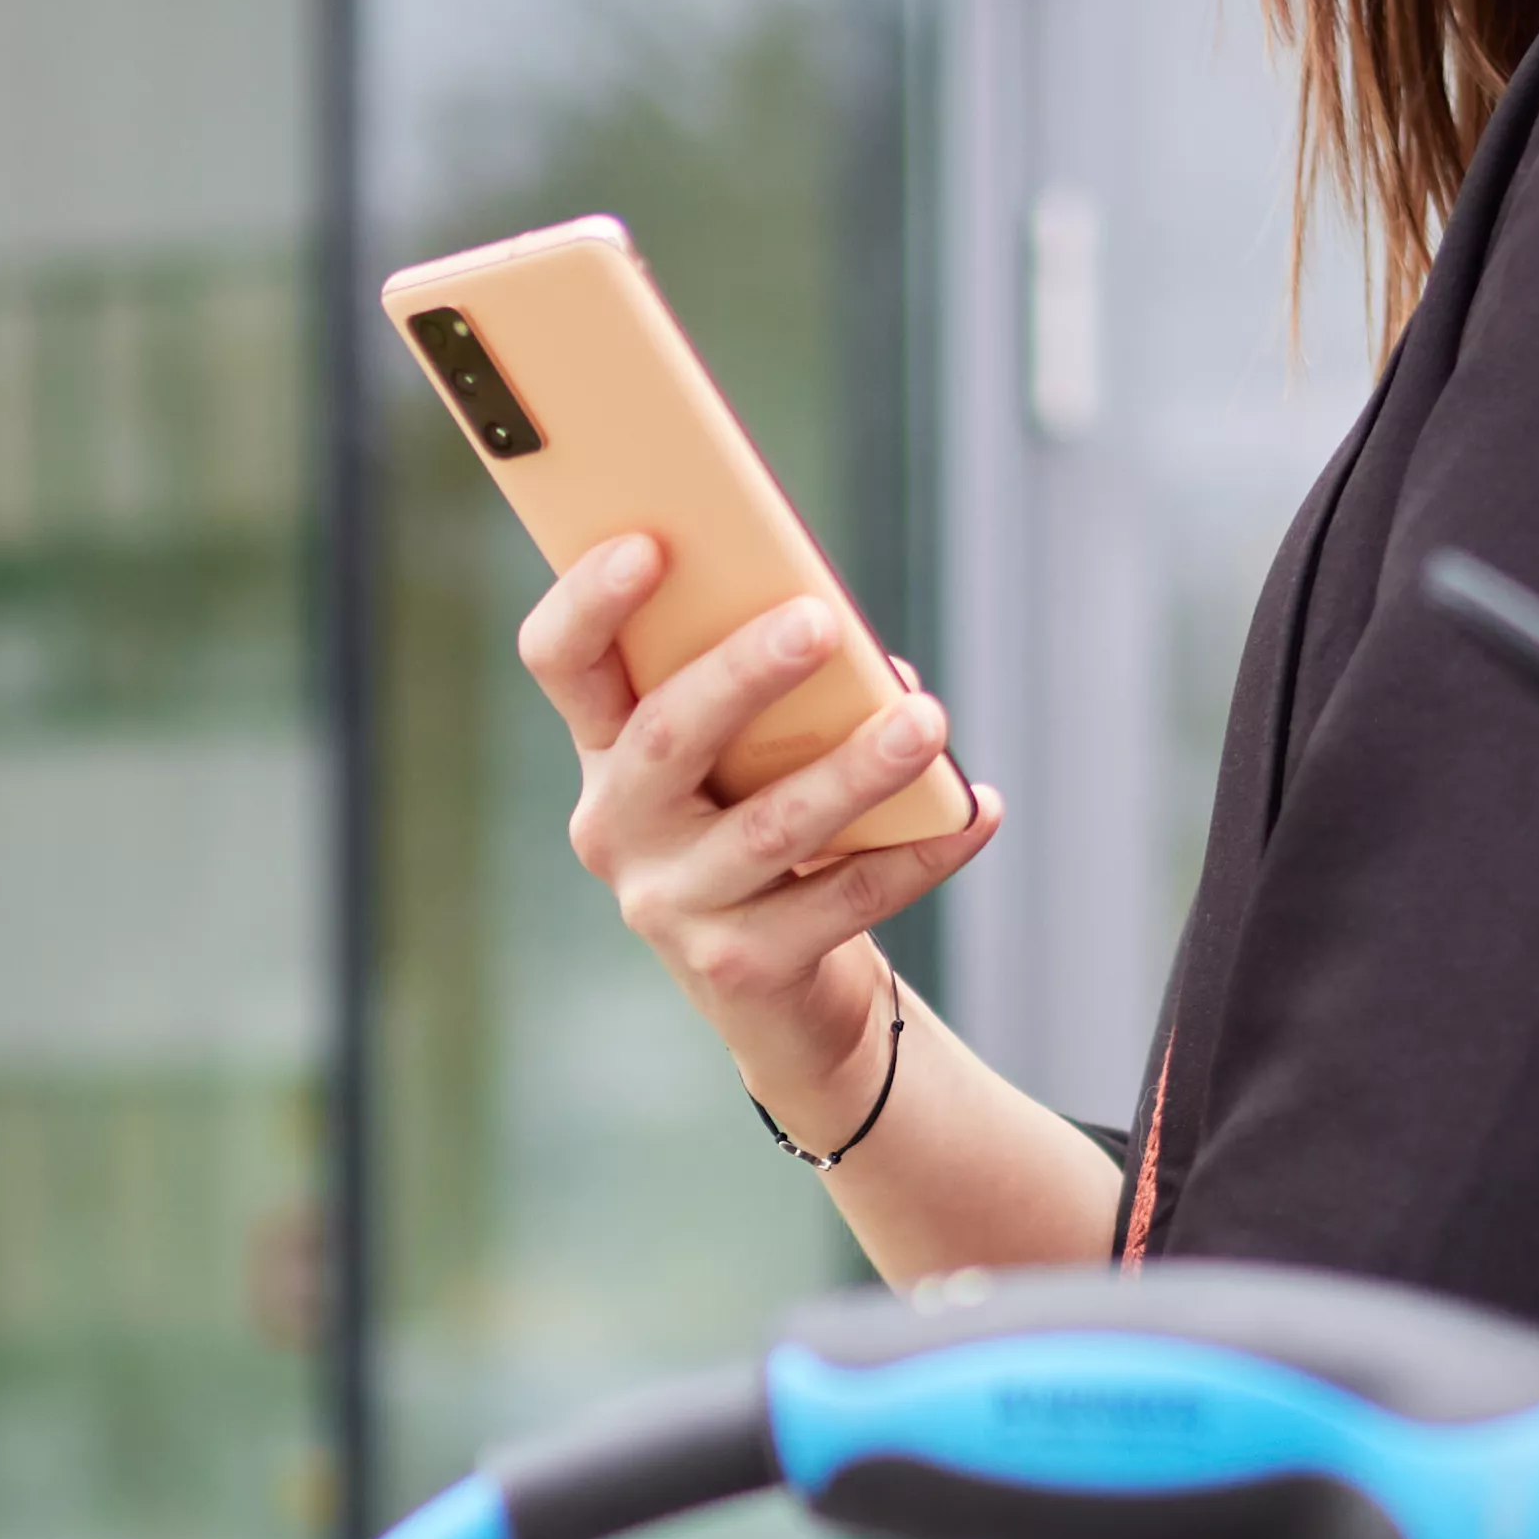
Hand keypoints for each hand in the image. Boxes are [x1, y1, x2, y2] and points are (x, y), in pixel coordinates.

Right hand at [519, 531, 1002, 1142]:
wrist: (779, 995)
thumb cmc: (762, 827)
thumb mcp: (743, 757)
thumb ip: (775, 695)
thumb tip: (869, 659)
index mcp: (604, 751)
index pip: (563, 662)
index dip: (588, 601)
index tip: (648, 543)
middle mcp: (618, 828)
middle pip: (666, 735)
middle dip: (742, 673)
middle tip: (819, 621)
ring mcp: (672, 905)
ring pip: (769, 826)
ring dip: (857, 768)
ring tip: (929, 720)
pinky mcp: (740, 967)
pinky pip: (845, 899)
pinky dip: (921, 851)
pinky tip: (975, 811)